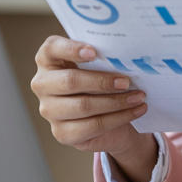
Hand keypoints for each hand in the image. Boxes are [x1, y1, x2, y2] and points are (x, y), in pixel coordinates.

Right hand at [31, 36, 157, 181]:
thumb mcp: (98, 63)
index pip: (52, 48)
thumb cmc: (100, 79)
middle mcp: (42, 84)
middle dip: (102, 81)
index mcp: (48, 59)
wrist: (105, 113)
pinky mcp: (62, 133)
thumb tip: (124, 56)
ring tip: (139, 97)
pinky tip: (135, 111)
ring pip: (83, 106)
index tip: (94, 52)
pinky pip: (93, 126)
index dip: (72, 49)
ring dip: (116, 102)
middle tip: (127, 82)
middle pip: (70, 81)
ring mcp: (49, 110)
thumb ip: (102, 56)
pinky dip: (119, 118)